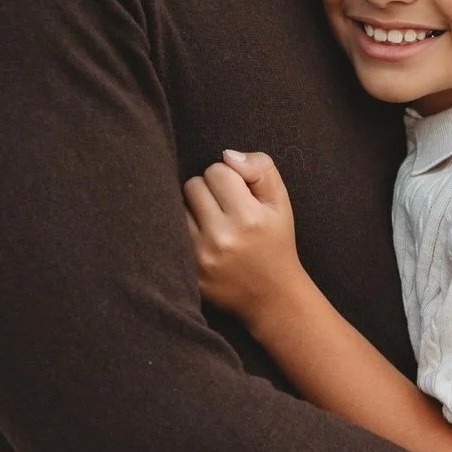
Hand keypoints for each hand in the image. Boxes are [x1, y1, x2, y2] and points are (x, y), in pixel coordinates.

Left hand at [184, 150, 304, 327]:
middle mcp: (222, 237)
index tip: (238, 194)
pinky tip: (201, 239)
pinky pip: (170, 232)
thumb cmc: (275, 241)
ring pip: (178, 206)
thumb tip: (226, 155)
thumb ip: (261, 168)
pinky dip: (182, 230)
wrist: (272, 295)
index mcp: (249, 217)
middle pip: (193, 185)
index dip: (228, 177)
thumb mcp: (281, 202)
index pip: (217, 170)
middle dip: (208, 191)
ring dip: (193, 210)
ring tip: (212, 224)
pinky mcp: (187, 272)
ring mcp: (201, 257)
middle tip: (224, 209)